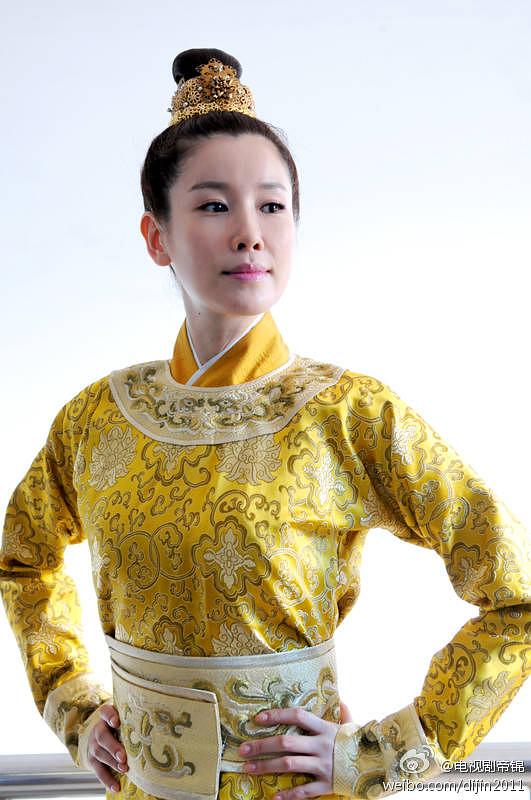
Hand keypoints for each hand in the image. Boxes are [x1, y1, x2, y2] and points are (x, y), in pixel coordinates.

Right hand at [87, 704, 128, 792]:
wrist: (99, 737)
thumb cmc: (120, 727)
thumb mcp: (124, 719)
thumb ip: (133, 720)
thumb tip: (155, 727)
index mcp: (106, 716)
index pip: (105, 712)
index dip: (110, 716)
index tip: (116, 722)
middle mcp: (97, 729)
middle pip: (101, 736)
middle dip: (112, 747)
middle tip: (123, 756)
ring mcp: (92, 745)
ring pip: (99, 754)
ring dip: (112, 763)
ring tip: (124, 769)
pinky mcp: (92, 761)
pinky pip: (98, 771)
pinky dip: (107, 780)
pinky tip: (116, 786)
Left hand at [238, 701, 352, 799]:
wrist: (380, 766)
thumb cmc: (361, 744)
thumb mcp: (352, 726)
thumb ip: (344, 713)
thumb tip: (342, 699)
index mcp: (325, 728)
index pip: (298, 716)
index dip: (278, 715)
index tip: (258, 718)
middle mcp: (322, 746)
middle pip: (287, 742)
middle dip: (262, 745)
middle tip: (242, 749)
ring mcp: (323, 766)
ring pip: (290, 765)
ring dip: (266, 767)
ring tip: (248, 768)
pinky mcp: (327, 784)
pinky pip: (304, 791)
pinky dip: (289, 795)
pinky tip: (273, 797)